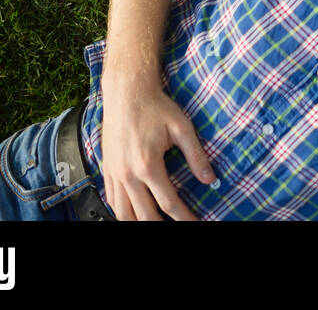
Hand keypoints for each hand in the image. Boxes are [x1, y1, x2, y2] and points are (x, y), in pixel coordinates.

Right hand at [99, 78, 214, 220]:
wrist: (127, 92)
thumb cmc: (156, 107)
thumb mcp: (182, 127)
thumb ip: (196, 155)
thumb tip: (209, 179)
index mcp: (148, 165)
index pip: (168, 203)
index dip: (184, 217)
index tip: (196, 223)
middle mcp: (128, 174)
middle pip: (144, 215)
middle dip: (162, 226)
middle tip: (179, 226)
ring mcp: (115, 173)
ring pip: (123, 213)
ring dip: (139, 222)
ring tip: (156, 224)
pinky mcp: (107, 169)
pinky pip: (111, 200)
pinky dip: (122, 212)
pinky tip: (133, 214)